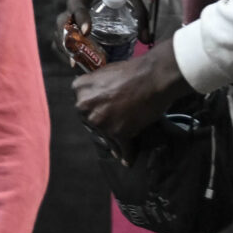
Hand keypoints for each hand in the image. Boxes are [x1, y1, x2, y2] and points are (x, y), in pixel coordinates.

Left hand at [72, 45, 186, 146]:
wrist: (153, 76)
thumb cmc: (132, 72)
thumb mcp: (104, 74)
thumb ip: (95, 89)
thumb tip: (95, 101)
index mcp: (79, 89)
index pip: (82, 106)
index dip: (93, 111)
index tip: (102, 114)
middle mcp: (84, 107)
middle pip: (91, 122)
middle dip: (102, 126)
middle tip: (115, 126)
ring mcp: (100, 121)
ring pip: (106, 137)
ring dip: (114, 142)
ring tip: (122, 146)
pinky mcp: (117, 133)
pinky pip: (122, 148)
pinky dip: (127, 154)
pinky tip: (127, 160)